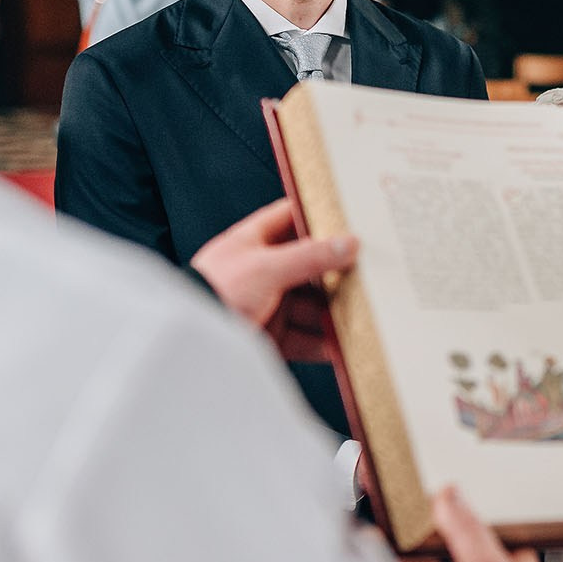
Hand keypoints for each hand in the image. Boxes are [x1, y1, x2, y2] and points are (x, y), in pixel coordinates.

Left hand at [189, 198, 356, 360]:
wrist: (191, 343)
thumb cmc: (215, 293)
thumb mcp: (267, 266)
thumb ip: (310, 256)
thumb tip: (348, 242)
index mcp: (254, 242)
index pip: (291, 217)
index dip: (318, 215)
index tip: (350, 216)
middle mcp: (263, 271)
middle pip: (310, 268)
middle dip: (337, 273)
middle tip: (370, 273)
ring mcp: (268, 304)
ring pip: (313, 306)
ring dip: (336, 312)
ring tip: (365, 315)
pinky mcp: (272, 336)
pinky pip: (307, 339)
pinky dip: (325, 343)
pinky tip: (344, 346)